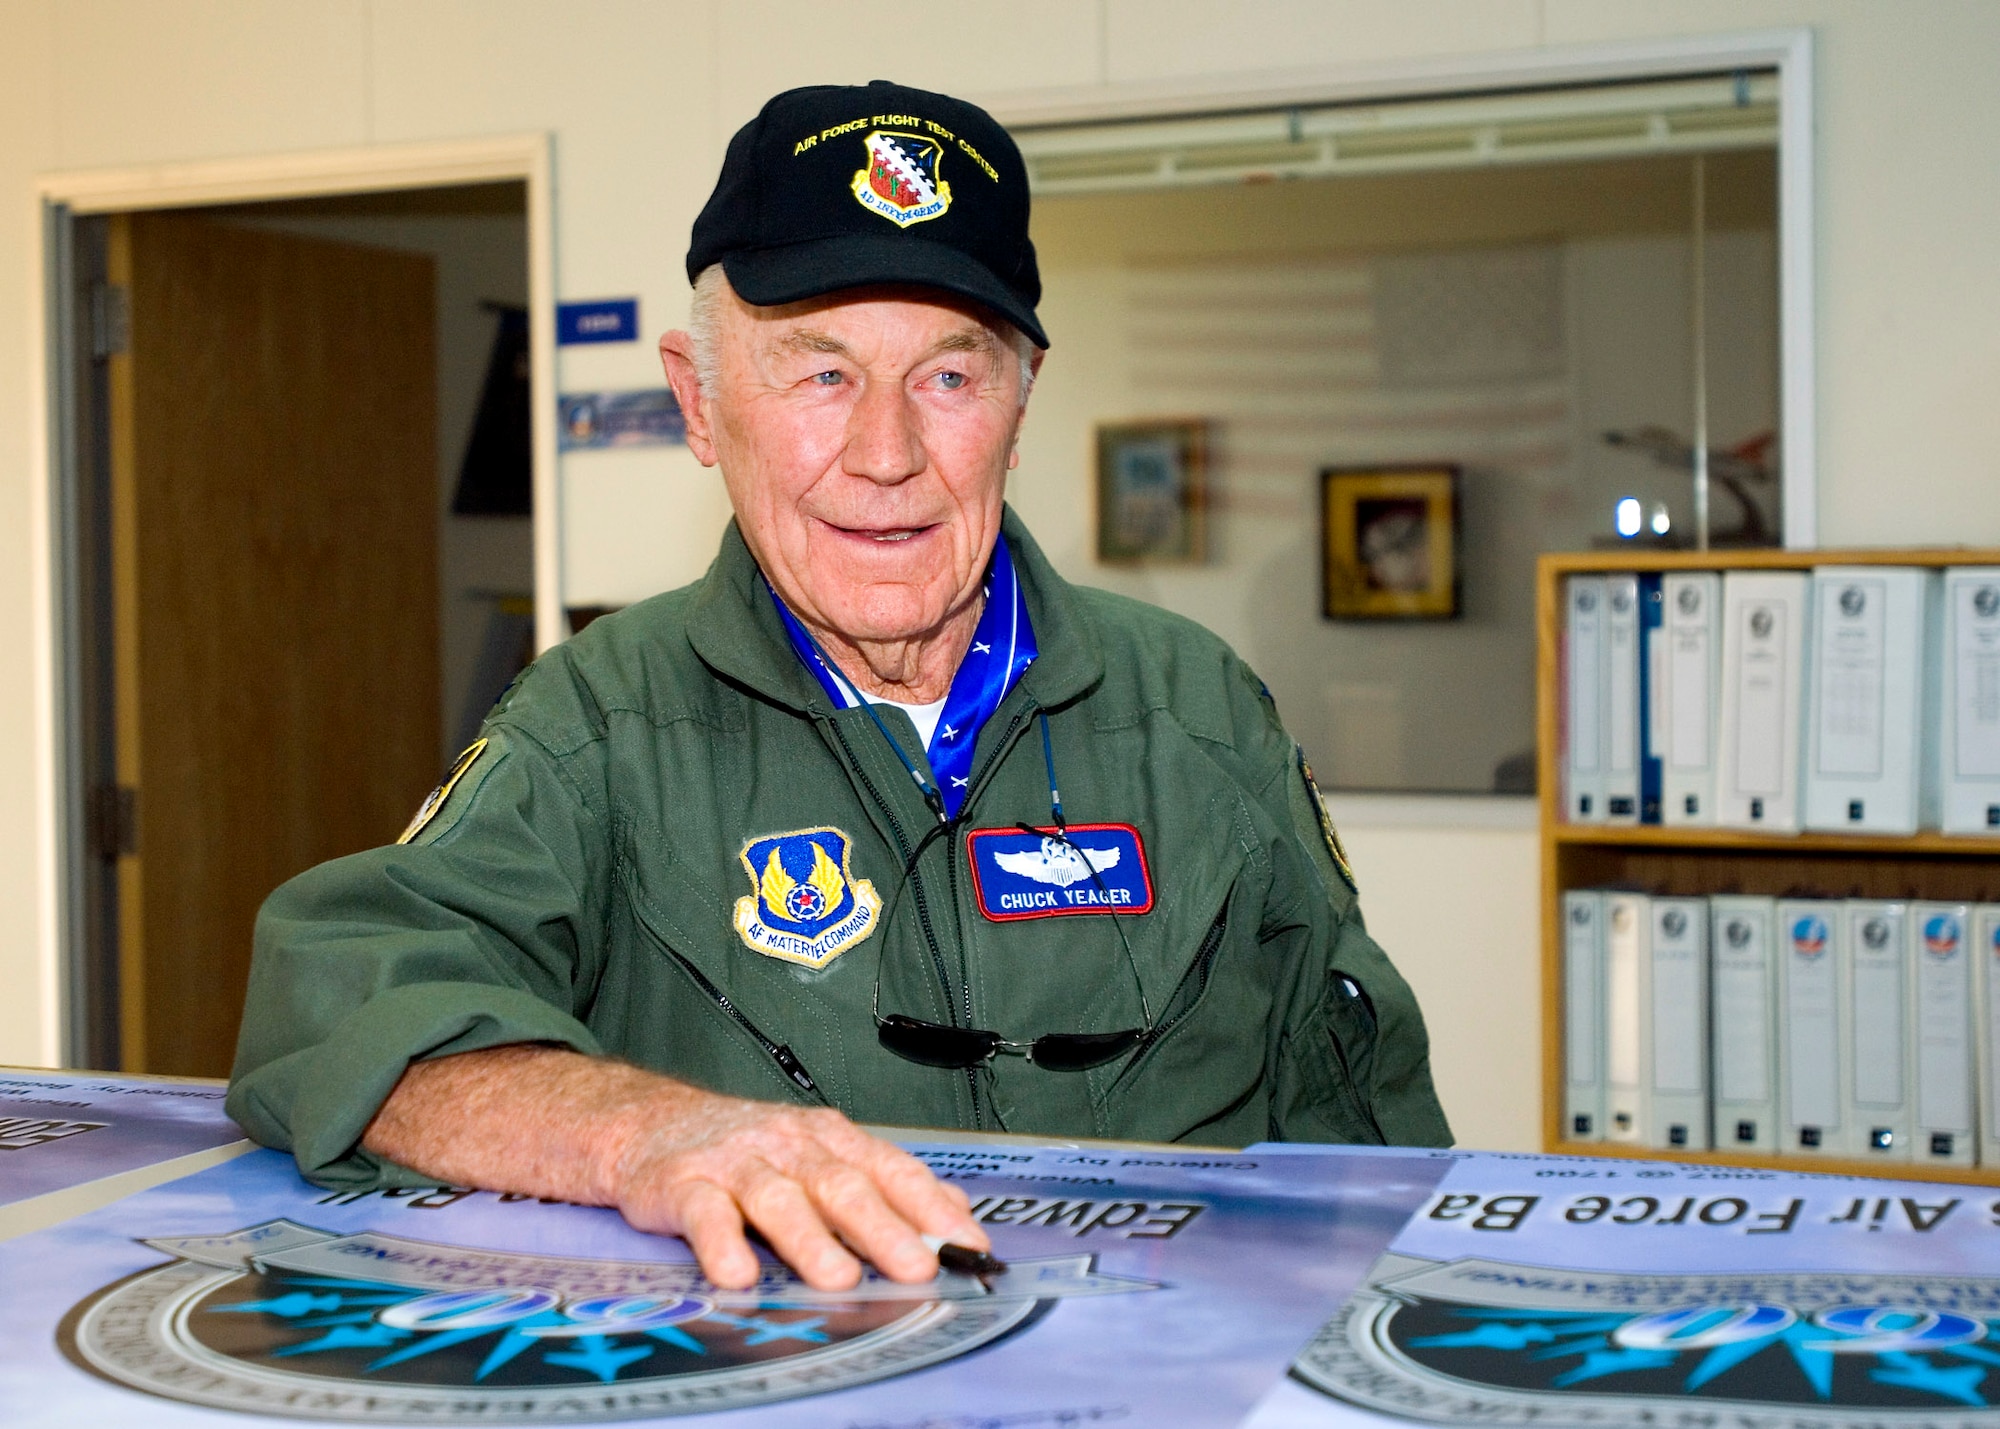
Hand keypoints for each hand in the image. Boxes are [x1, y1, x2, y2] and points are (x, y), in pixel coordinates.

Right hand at [605, 1088, 989, 1290]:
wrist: (652, 1123)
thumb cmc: (748, 1147)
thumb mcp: (823, 1154)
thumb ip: (886, 1184)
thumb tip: (954, 1212)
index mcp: (830, 1139)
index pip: (892, 1171)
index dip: (931, 1209)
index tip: (967, 1246)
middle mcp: (789, 1146)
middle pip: (842, 1185)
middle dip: (883, 1228)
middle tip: (917, 1265)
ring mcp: (736, 1164)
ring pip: (778, 1199)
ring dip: (809, 1240)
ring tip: (839, 1278)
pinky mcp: (684, 1186)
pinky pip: (705, 1215)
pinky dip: (722, 1244)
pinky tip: (738, 1273)